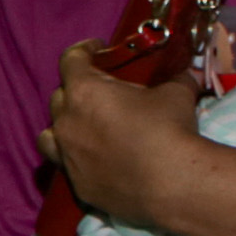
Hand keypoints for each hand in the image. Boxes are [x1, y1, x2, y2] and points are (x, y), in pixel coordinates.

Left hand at [40, 40, 199, 232]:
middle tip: (100, 93)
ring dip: (63, 127)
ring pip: (49, 135)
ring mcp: (68, 157)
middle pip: (59, 97)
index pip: (70, 59)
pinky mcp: (78, 185)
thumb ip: (174, 79)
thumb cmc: (168, 129)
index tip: (97, 49)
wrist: (173, 184)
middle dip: (76, 91)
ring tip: (82, 128)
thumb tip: (186, 75)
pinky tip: (97, 161)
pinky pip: (68, 166)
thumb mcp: (175, 93)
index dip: (83, 50)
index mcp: (85, 91)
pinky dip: (77, 159)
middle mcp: (67, 122)